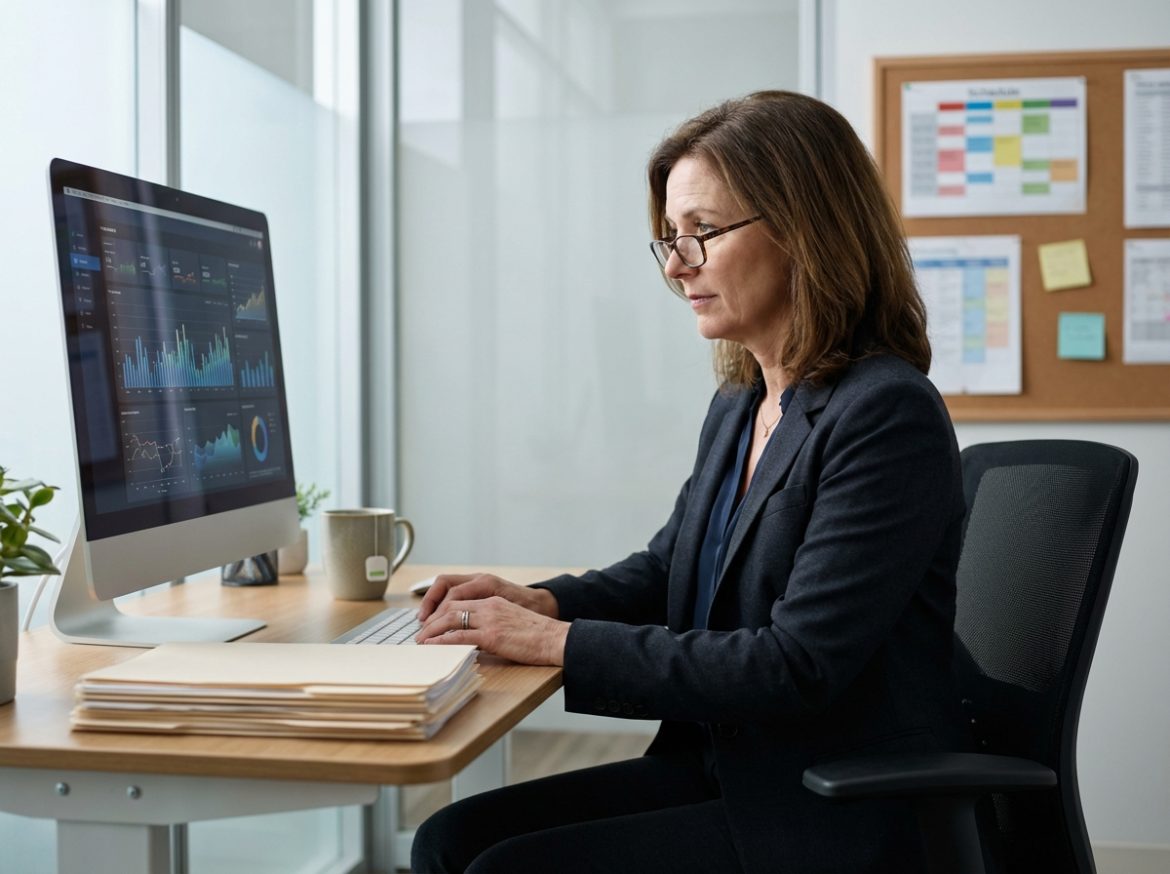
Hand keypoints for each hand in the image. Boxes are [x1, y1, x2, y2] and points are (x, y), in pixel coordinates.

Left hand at [416, 595, 568, 665]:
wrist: (555, 639)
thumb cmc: (537, 635)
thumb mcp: (511, 622)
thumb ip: (491, 624)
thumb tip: (473, 639)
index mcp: (493, 600)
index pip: (458, 599)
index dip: (440, 610)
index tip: (430, 623)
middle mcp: (489, 605)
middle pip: (450, 606)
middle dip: (431, 620)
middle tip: (420, 633)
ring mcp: (490, 619)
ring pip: (451, 619)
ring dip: (432, 631)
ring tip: (421, 642)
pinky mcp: (492, 635)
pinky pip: (460, 636)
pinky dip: (442, 641)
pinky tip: (432, 646)